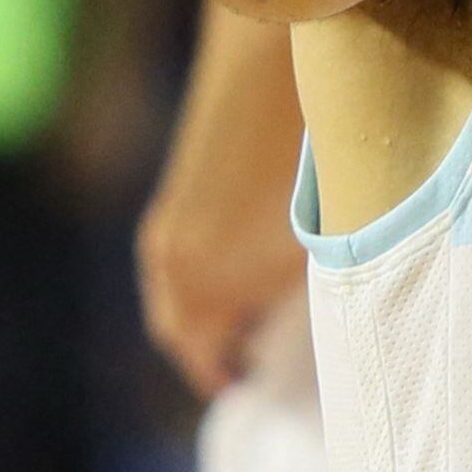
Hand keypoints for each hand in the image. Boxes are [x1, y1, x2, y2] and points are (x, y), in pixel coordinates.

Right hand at [138, 139, 306, 398]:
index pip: (201, 359)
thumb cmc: (305, 178)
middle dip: (204, 350)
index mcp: (205, 298)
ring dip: (196, 313)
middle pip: (176, 332)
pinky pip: (169, 263)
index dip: (222, 376)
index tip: (247, 387)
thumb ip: (283, 302)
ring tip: (242, 313)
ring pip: (170, 296)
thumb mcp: (307, 258)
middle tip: (244, 358)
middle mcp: (172, 273)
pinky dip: (192, 279)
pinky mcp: (169, 203)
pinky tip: (230, 266)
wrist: (265, 85)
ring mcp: (165, 235)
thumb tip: (277, 329)